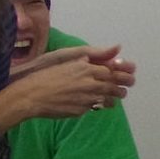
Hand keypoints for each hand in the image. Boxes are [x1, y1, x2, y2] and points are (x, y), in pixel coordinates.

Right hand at [0, 47, 128, 120]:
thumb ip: (89, 55)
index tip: (129, 71)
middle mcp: (89, 83)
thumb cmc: (44, 75)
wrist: (30, 96)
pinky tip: (100, 103)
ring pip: (109, 98)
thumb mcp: (65, 59)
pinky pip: (96, 107)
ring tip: (117, 96)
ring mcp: (87, 98)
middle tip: (127, 85)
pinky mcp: (82, 110)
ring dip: (115, 96)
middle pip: (114, 84)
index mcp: (85, 68)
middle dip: (123, 85)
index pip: (112, 70)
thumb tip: (114, 48)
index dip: (122, 72)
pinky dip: (100, 104)